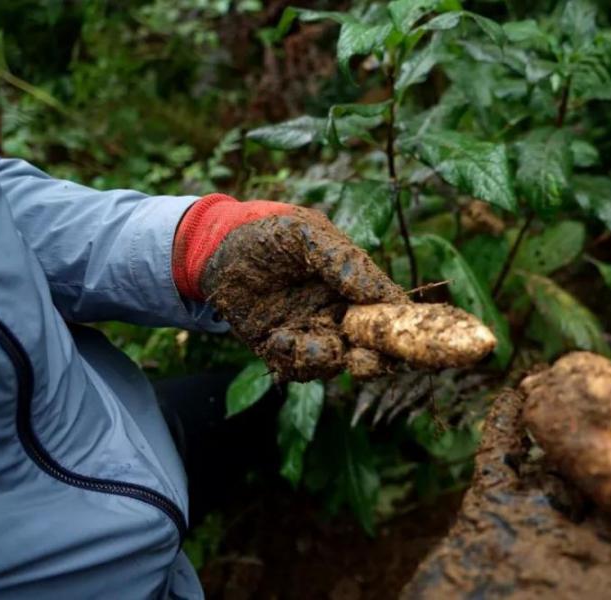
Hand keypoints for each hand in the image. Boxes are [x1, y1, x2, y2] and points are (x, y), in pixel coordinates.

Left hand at [173, 194, 407, 380]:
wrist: (210, 248)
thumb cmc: (263, 231)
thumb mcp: (303, 235)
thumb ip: (343, 261)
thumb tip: (381, 294)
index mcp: (352, 283)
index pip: (386, 308)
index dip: (399, 324)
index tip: (400, 335)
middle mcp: (337, 311)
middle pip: (370, 346)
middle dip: (372, 359)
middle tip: (360, 360)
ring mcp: (311, 331)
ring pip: (335, 361)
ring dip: (324, 359)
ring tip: (296, 340)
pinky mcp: (282, 348)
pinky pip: (299, 368)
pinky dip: (292, 359)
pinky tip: (277, 339)